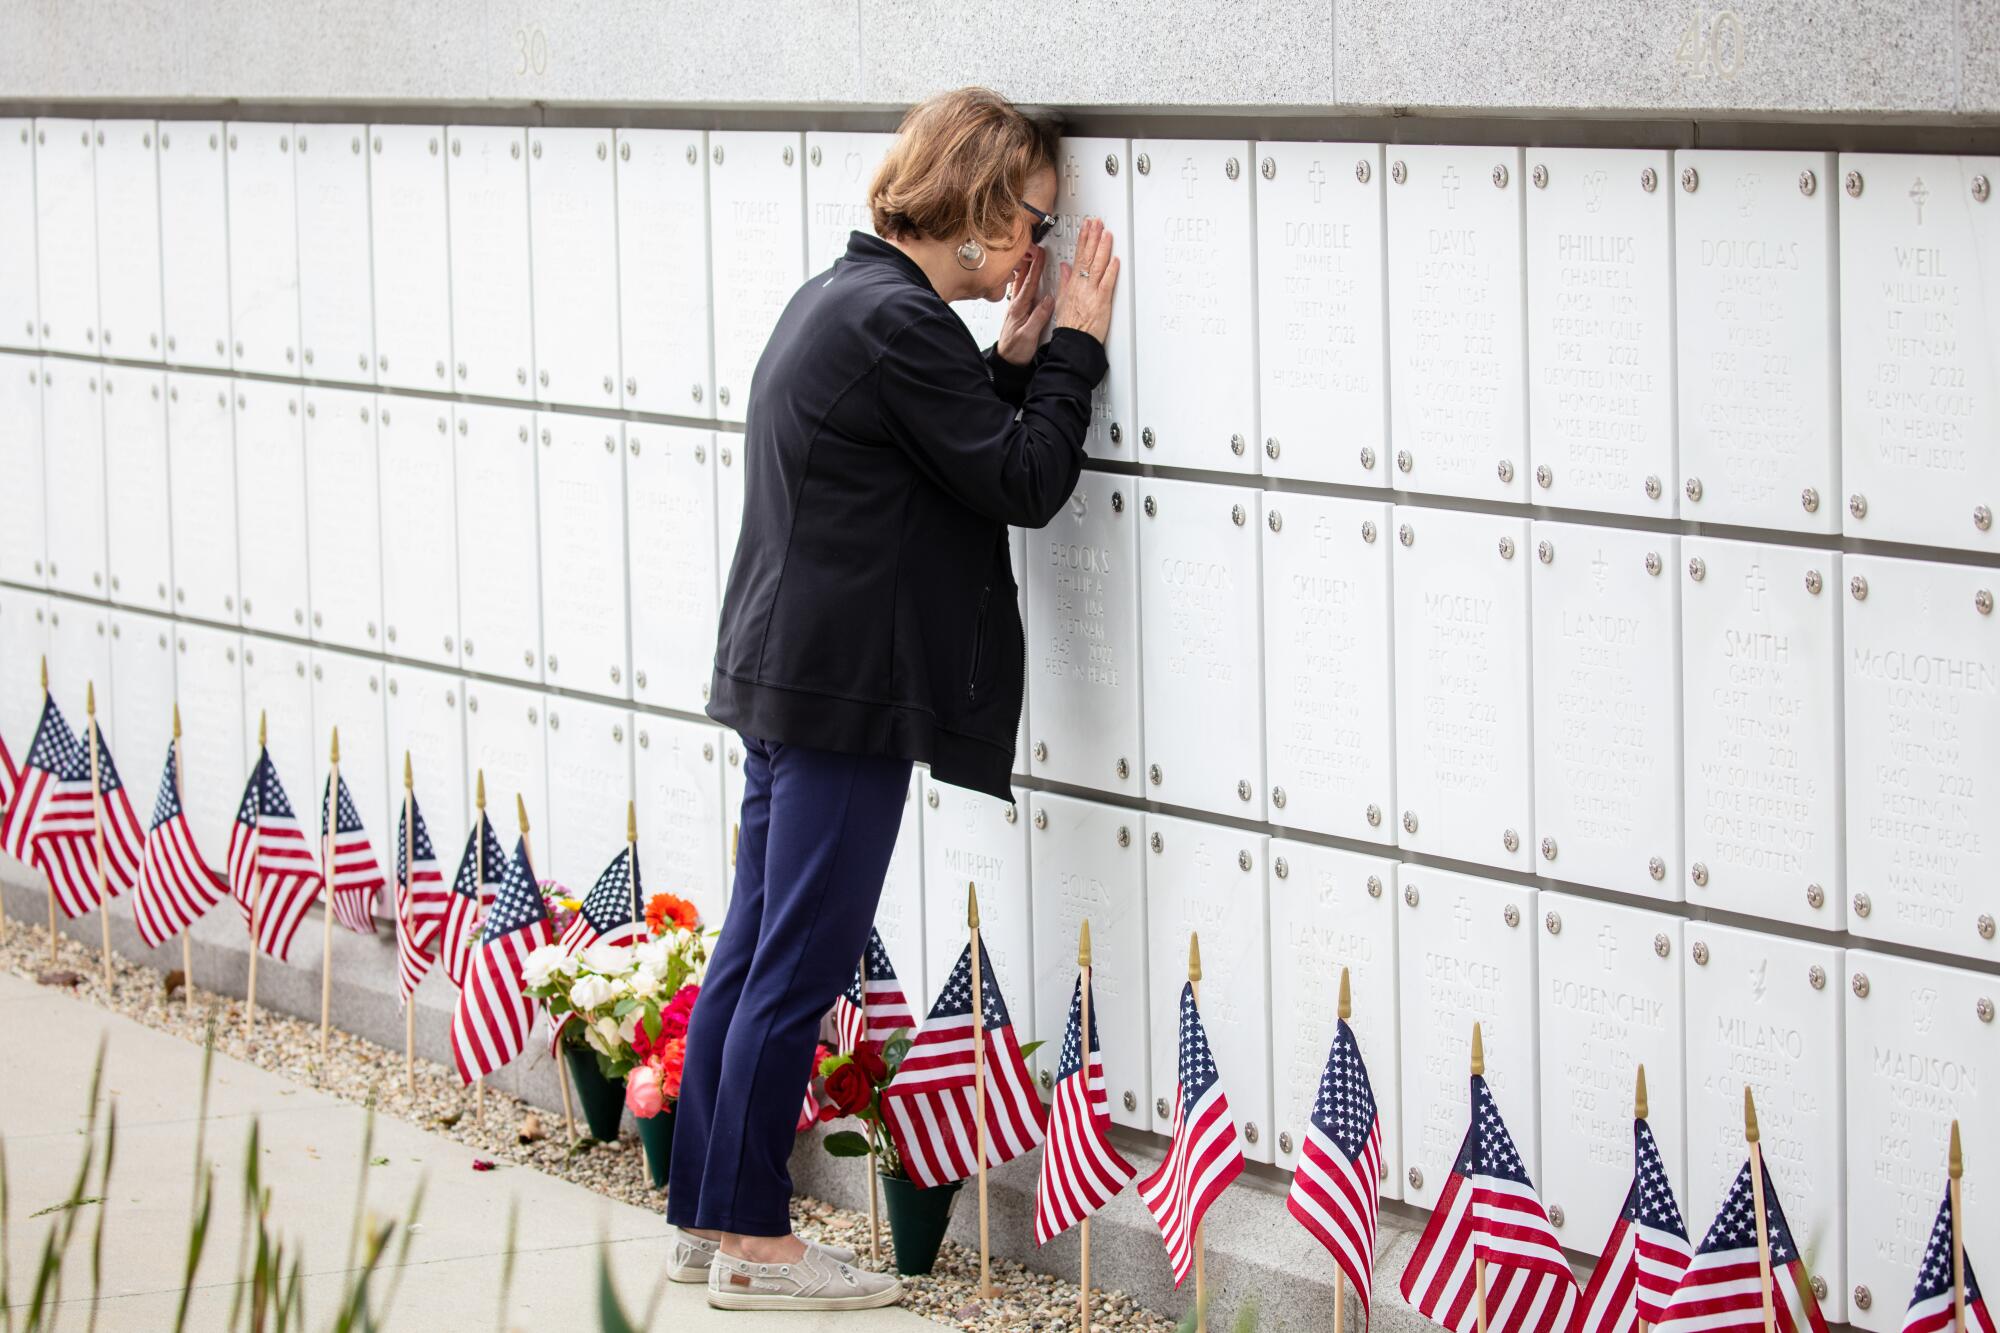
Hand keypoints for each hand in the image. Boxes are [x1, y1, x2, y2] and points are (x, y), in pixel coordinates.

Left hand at [994, 244, 1053, 366]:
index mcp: (1019, 308)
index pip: (1029, 283)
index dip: (1036, 267)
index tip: (1041, 253)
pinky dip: (1021, 279)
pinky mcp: (1016, 313)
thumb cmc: (1015, 352)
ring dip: (1023, 268)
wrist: (1006, 363)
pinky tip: (1021, 277)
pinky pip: (1019, 291)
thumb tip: (1049, 300)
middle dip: (1028, 261)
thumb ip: (1038, 317)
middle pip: (1022, 278)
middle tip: (1033, 246)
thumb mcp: (1029, 336)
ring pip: (1019, 282)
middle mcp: (1015, 306)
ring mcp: (1015, 308)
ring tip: (1027, 255)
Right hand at [1053, 217, 1118, 344]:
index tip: (1087, 226)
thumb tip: (1065, 267)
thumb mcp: (1062, 300)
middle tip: (1097, 223)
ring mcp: (1091, 293)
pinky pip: (1107, 283)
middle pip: (1087, 256)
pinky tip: (1115, 260)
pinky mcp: (1101, 302)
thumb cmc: (1070, 325)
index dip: (1083, 239)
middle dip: (1092, 237)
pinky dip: (1111, 271)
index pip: (1078, 256)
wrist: (1074, 342)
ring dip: (1102, 248)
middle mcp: (1082, 285)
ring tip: (1106, 233)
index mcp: (1073, 284)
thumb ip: (1065, 281)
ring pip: (1097, 266)